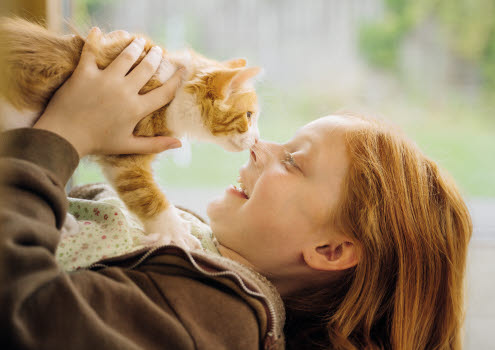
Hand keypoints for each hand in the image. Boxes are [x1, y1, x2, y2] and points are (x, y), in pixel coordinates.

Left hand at [34, 27, 183, 157]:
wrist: (64, 137)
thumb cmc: (97, 143)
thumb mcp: (128, 145)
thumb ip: (155, 144)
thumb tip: (180, 143)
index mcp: (136, 109)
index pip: (164, 92)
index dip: (176, 80)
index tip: (182, 69)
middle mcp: (124, 91)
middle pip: (146, 68)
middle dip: (155, 56)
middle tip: (157, 50)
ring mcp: (105, 80)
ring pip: (126, 56)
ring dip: (134, 45)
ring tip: (138, 40)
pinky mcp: (85, 73)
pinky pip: (91, 51)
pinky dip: (95, 39)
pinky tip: (99, 31)